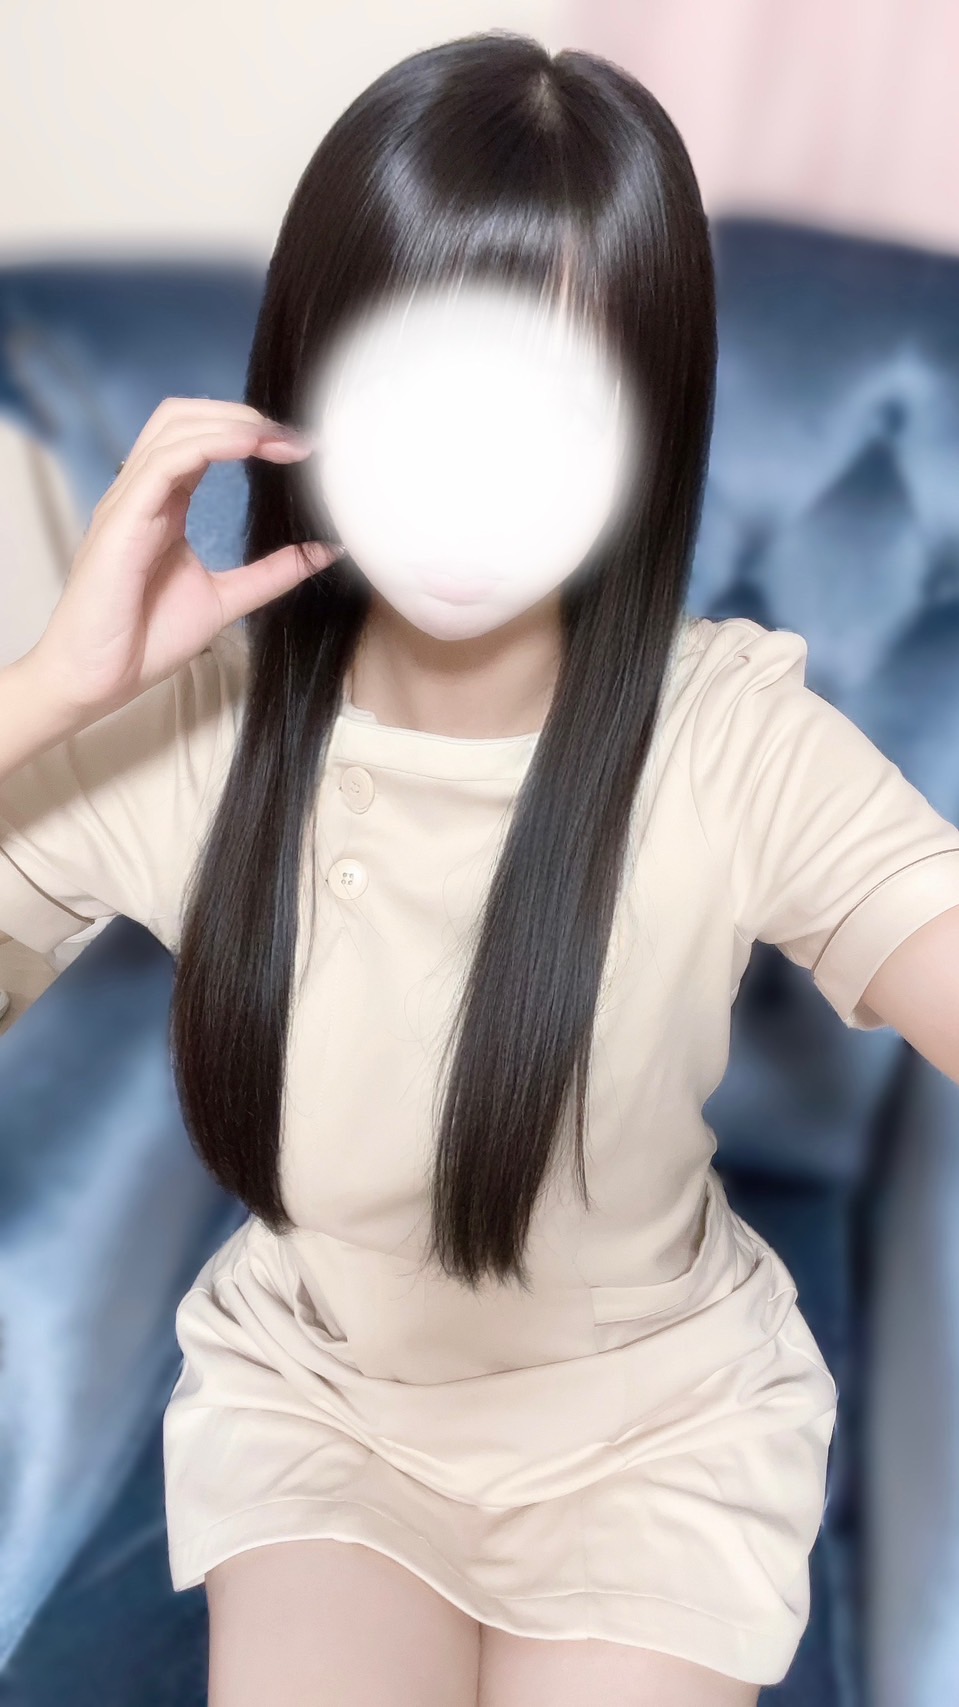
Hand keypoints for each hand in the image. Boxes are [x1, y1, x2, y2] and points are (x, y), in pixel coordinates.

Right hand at [29, 396, 340, 715]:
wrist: (98, 678)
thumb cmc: (145, 639)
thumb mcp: (225, 600)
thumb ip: (271, 574)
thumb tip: (324, 552)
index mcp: (164, 504)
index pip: (201, 440)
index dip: (251, 433)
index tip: (299, 448)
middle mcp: (143, 493)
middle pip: (184, 417)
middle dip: (242, 415)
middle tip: (293, 438)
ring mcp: (128, 502)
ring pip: (174, 428)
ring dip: (233, 424)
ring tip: (279, 439)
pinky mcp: (121, 521)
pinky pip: (164, 464)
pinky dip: (208, 446)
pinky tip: (247, 447)